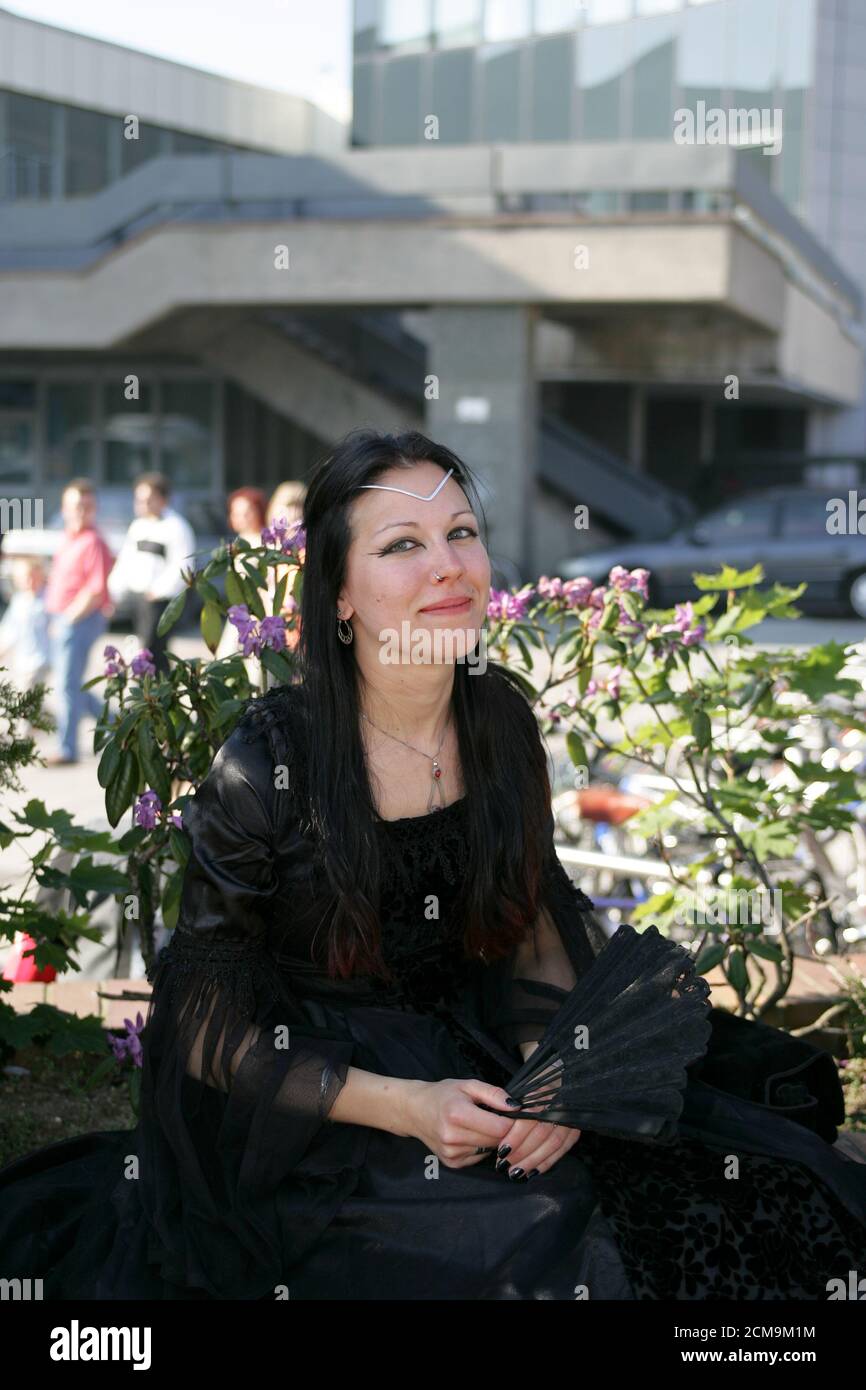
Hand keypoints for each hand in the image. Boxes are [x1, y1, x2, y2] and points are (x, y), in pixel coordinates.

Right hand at [400, 1077, 514, 1168]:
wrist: (415, 1111)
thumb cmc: (443, 1095)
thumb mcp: (468, 1085)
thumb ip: (494, 1094)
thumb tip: (516, 1106)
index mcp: (458, 1114)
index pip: (500, 1128)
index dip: (512, 1122)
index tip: (513, 1114)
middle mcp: (453, 1137)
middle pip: (496, 1142)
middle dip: (503, 1131)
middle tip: (497, 1118)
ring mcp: (451, 1153)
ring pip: (489, 1151)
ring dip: (491, 1139)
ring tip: (481, 1124)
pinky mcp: (452, 1163)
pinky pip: (479, 1157)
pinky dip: (481, 1147)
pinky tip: (471, 1135)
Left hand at [496, 1053, 580, 1178]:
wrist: (555, 1078)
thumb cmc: (529, 1085)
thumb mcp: (514, 1086)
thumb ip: (505, 1099)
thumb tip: (501, 1118)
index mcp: (543, 1089)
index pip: (530, 1116)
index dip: (516, 1136)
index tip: (501, 1150)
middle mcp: (559, 1102)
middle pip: (542, 1132)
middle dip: (522, 1152)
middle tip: (504, 1166)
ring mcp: (570, 1116)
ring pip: (553, 1143)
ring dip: (533, 1161)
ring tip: (515, 1172)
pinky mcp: (575, 1128)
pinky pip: (563, 1149)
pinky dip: (547, 1162)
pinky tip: (532, 1172)